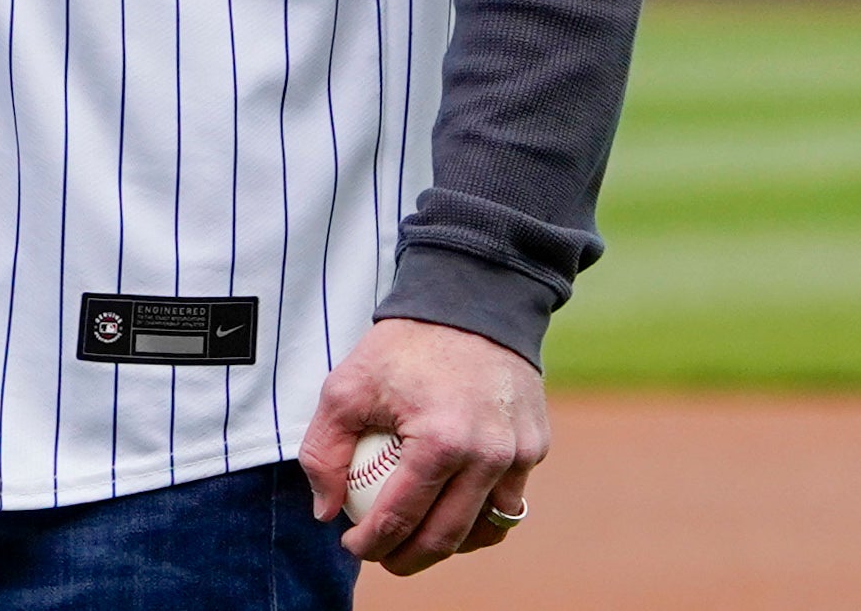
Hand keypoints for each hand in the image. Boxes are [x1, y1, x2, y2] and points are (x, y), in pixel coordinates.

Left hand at [302, 318, 547, 576]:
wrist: (470, 300)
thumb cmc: (403, 346)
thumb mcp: (345, 387)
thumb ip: (325, 451)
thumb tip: (325, 512)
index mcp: (441, 440)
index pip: (401, 517)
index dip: (371, 544)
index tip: (352, 545)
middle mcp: (489, 454)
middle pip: (446, 537)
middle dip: (408, 559)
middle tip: (383, 558)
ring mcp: (519, 453)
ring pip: (485, 529)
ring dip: (450, 545)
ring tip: (418, 538)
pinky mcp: (535, 446)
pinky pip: (508, 500)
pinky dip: (480, 515)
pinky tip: (452, 510)